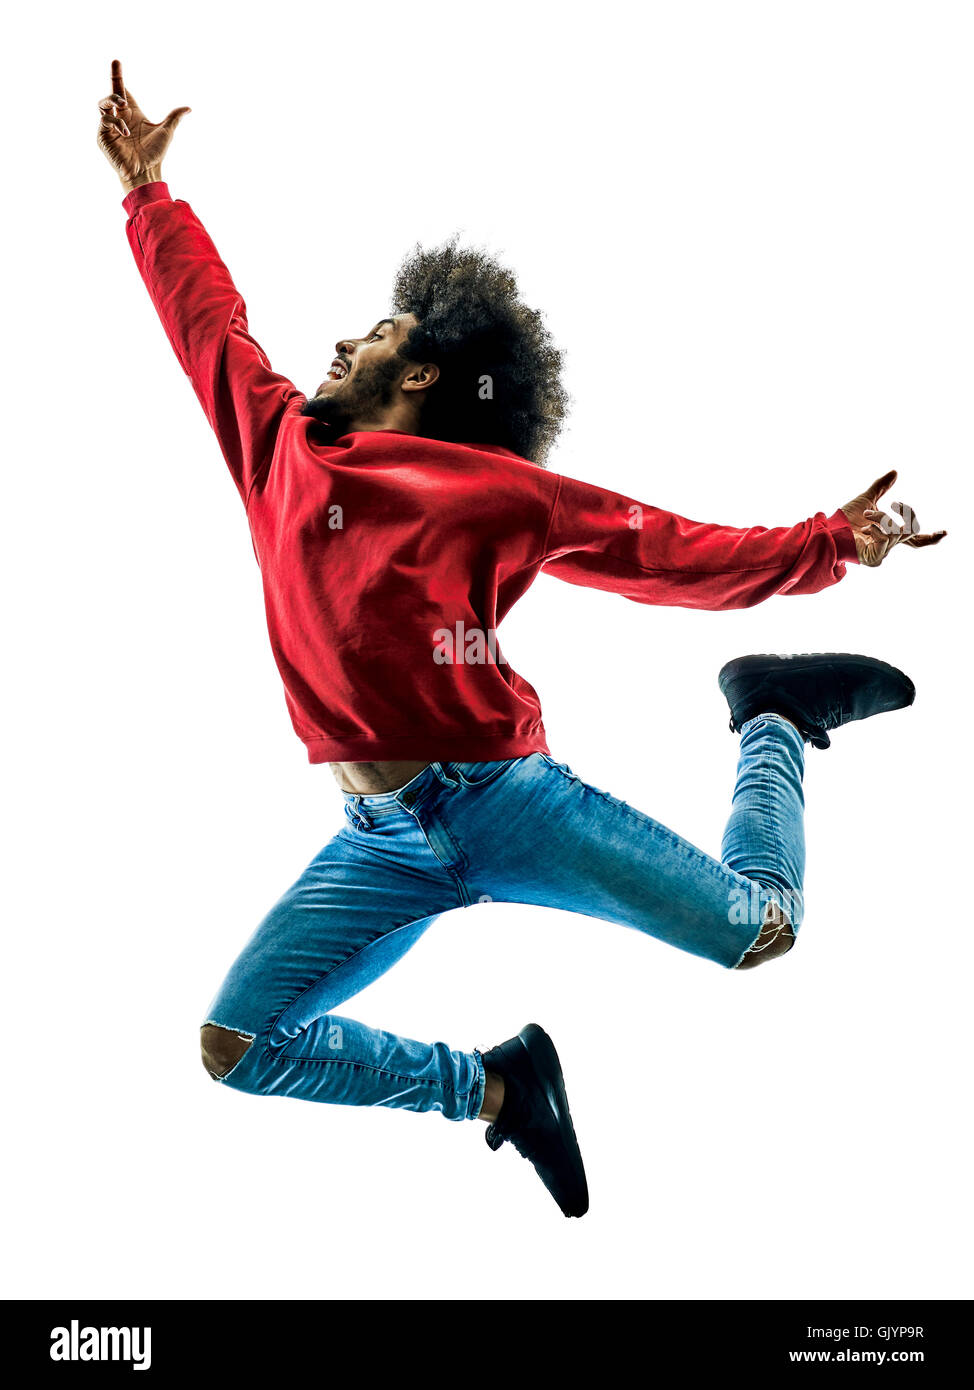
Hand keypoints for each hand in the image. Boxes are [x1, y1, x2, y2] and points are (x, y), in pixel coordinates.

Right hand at [97, 58, 190, 189]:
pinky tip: (126, 132)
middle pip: (109, 94)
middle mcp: (119, 117)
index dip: (117, 75)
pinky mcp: (103, 137)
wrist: (146, 172)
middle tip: (125, 99)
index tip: (116, 61)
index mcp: (132, 113)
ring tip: (124, 108)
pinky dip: (115, 123)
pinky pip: (104, 121)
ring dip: (112, 102)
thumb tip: (189, 108)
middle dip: (113, 88)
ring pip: (102, 104)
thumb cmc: (155, 154)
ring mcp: (109, 127)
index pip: (121, 89)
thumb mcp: (166, 131)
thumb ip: (174, 117)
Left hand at [840, 469, 946, 566]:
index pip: (915, 540)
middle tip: (896, 503)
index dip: (931, 538)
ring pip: (897, 531)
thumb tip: (895, 471)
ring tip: (867, 514)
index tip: (945, 532)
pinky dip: (878, 527)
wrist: (827, 528)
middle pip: (912, 533)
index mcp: (889, 535)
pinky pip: (886, 539)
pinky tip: (867, 526)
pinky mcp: (873, 557)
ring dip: (882, 518)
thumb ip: (881, 487)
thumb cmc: (843, 519)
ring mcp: (881, 552)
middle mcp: (888, 545)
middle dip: (907, 515)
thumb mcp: (866, 499)